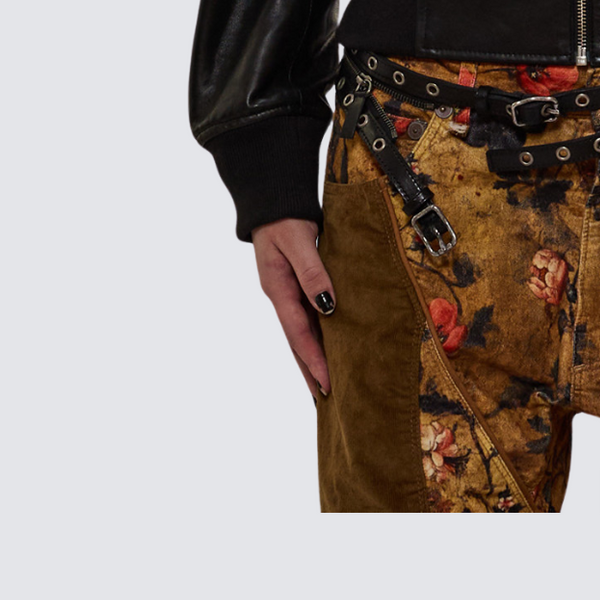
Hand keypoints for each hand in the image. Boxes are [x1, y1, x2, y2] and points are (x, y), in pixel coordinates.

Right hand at [251, 217, 335, 400]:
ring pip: (302, 330)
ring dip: (312, 356)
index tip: (326, 383)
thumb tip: (327, 305)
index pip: (298, 333)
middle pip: (297, 340)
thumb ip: (311, 271)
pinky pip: (307, 315)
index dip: (313, 359)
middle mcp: (281, 295)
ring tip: (325, 383)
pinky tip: (327, 344)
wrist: (273, 200)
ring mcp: (287, 291)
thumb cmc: (284, 218)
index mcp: (278, 289)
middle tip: (326, 398)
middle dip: (310, 369)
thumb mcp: (297, 241)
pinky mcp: (296, 284)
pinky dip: (316, 334)